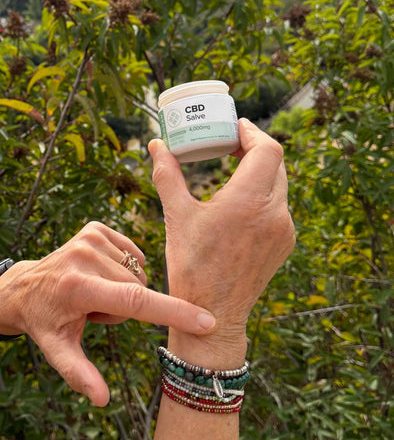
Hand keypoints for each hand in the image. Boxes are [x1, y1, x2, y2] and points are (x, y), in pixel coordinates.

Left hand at [0, 221, 216, 406]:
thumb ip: (78, 374)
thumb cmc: (46, 322)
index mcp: (78, 288)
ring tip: (93, 292)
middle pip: (138, 290)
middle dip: (126, 307)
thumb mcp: (57, 350)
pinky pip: (133, 254)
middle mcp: (84, 257)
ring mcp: (90, 237)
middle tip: (94, 310)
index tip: (206, 322)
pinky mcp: (95, 228)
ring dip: (123, 288)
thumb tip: (101, 400)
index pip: (134, 301)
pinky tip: (98, 273)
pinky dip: (123, 268)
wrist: (26, 286)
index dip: (173, 312)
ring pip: (137, 274)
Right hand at [149, 118, 295, 363]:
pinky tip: (240, 201)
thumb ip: (167, 175)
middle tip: (229, 143)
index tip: (234, 126)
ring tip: (232, 168)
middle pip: (275, 164)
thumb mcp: (176, 216)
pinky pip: (278, 207)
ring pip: (279, 186)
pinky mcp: (283, 244)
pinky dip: (263, 194)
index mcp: (248, 201)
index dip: (252, 132)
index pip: (267, 150)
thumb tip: (155, 145)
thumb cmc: (191, 266)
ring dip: (259, 171)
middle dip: (254, 148)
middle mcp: (274, 213)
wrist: (213, 314)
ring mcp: (283, 230)